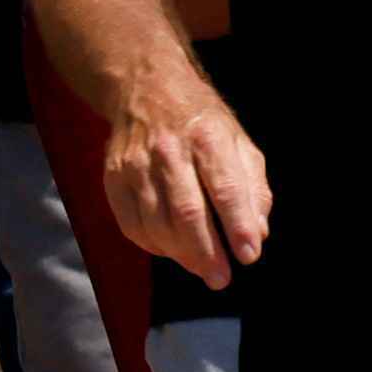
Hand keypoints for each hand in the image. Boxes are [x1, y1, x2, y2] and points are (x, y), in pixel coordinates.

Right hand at [102, 82, 267, 286]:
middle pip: (187, 211)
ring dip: (181, 254)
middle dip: (207, 251)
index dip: (238, 225)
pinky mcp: (113, 179)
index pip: (226, 188)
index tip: (249, 254)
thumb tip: (258, 232)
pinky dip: (153, 245)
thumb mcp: (240, 144)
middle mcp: (170, 151)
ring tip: (204, 270)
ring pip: (157, 222)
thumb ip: (253, 188)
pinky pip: (131, 224)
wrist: (148, 93)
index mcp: (209, 138)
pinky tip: (172, 252)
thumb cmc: (204, 126)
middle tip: (222, 278)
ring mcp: (136, 165)